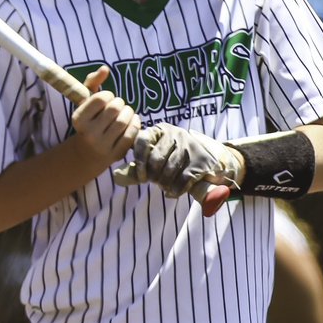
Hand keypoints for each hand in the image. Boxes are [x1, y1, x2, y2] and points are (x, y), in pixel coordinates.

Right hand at [71, 66, 140, 168]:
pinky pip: (131, 134)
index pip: (101, 98)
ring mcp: (102, 146)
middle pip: (114, 109)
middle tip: (119, 105)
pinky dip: (136, 124)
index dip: (108, 95)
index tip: (108, 99)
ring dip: (129, 112)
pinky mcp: (115, 154)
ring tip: (126, 112)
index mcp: (78, 119)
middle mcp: (89, 133)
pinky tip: (133, 120)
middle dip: (120, 103)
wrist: (88, 153)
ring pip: (124, 121)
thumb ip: (92, 82)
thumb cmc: (89, 121)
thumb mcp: (85, 102)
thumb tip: (105, 69)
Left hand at [117, 122, 243, 199]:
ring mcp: (189, 146)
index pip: (142, 141)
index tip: (141, 178)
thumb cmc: (171, 158)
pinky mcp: (201, 160)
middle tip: (155, 181)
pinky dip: (175, 190)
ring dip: (164, 183)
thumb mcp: (155, 157)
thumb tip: (116, 176)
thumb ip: (136, 167)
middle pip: (156, 158)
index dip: (139, 162)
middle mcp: (175, 133)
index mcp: (159, 130)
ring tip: (163, 186)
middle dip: (153, 175)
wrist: (206, 158)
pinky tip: (171, 193)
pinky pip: (183, 179)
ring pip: (169, 170)